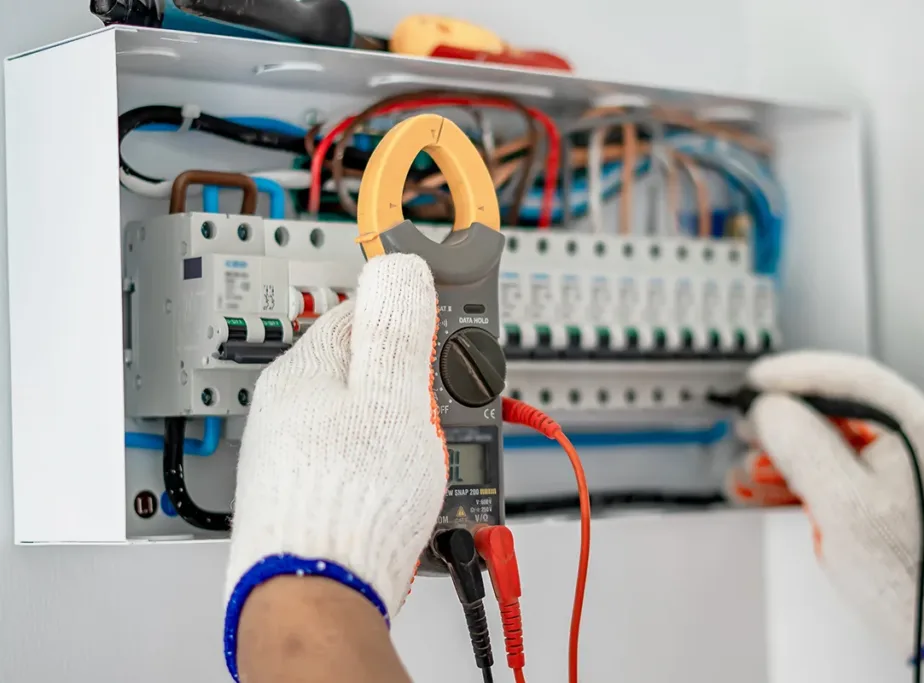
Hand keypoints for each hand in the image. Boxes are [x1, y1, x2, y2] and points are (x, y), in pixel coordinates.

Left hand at [225, 254, 446, 620]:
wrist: (316, 593)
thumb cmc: (349, 504)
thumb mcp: (392, 398)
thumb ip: (397, 327)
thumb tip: (399, 266)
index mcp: (308, 368)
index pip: (368, 309)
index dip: (418, 314)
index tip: (451, 325)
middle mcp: (292, 404)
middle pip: (371, 368)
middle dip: (418, 383)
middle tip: (448, 406)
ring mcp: (294, 449)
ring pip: (367, 416)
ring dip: (407, 428)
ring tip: (431, 456)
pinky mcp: (306, 488)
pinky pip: (358, 457)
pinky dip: (388, 463)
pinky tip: (402, 485)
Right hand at [742, 351, 923, 656]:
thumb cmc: (910, 568)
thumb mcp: (842, 501)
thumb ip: (802, 446)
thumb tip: (770, 409)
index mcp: (919, 429)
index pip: (851, 379)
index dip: (796, 375)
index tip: (758, 381)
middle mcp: (919, 439)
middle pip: (839, 409)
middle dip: (786, 420)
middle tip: (749, 426)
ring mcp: (908, 465)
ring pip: (834, 442)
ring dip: (787, 454)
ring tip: (750, 469)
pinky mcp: (894, 489)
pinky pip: (841, 469)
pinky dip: (805, 476)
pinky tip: (769, 486)